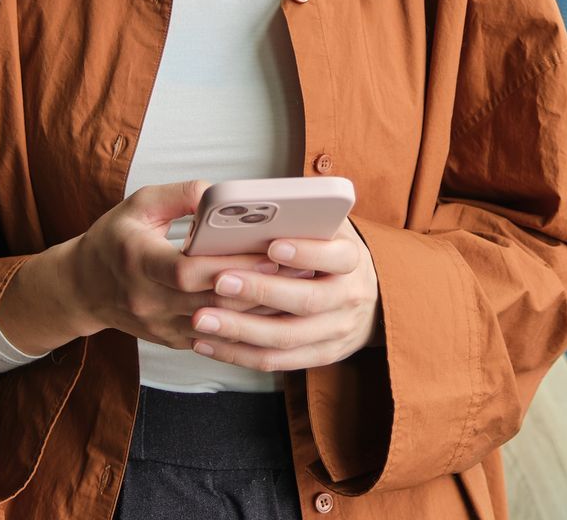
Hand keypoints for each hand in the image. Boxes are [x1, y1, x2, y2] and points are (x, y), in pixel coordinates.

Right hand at [64, 180, 286, 351]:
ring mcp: (160, 326)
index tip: (268, 252)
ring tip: (298, 289)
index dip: (228, 264)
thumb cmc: (115, 239)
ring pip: (219, 326)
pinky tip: (275, 311)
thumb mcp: (139, 204)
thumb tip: (221, 193)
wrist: (83, 288)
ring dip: (259, 310)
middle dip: (257, 286)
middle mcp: (147, 300)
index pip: (185, 270)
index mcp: (136, 261)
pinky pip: (215, 339)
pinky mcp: (172, 340)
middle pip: (210, 300)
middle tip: (300, 270)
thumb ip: (180, 195)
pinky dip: (245, 326)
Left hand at [183, 217, 381, 372]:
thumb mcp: (327, 227)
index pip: (336, 256)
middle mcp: (349, 298)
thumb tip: (255, 205)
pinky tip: (206, 342)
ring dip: (239, 330)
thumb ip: (301, 217)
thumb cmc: (329, 251)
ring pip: (285, 337)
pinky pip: (275, 361)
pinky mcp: (318, 356)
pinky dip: (238, 354)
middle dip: (260, 292)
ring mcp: (335, 332)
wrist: (365, 298)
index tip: (272, 246)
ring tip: (201, 319)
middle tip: (219, 282)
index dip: (305, 252)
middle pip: (306, 301)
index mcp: (352, 260)